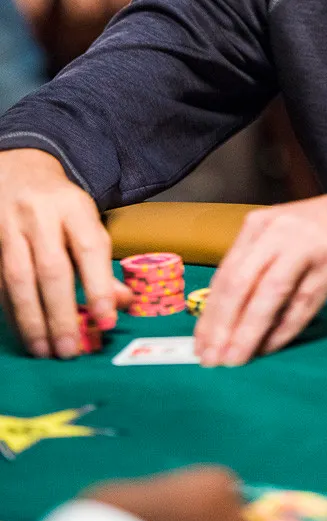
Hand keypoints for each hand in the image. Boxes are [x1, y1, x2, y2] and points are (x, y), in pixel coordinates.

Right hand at [0, 150, 130, 358]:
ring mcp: (9, 226)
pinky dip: (11, 311)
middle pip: (51, 268)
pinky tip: (24, 332)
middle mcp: (40, 214)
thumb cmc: (60, 206)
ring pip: (18, 279)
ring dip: (32, 320)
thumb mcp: (87, 223)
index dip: (99, 286)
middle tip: (70, 349)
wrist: (18, 171)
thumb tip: (122, 303)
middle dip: (61, 313)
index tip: (107, 322)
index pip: (89, 248)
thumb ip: (101, 263)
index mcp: (74, 206)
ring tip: (44, 350)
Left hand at [194, 181, 326, 365]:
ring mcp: (307, 244)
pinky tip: (270, 347)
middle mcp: (278, 231)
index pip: (225, 274)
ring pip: (268, 294)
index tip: (199, 345)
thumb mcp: (284, 240)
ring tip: (235, 359)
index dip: (210, 314)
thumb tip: (226, 321)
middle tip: (212, 359)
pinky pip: (303, 302)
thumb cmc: (325, 232)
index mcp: (259, 225)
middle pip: (241, 283)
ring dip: (249, 331)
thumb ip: (258, 269)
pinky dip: (284, 329)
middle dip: (222, 326)